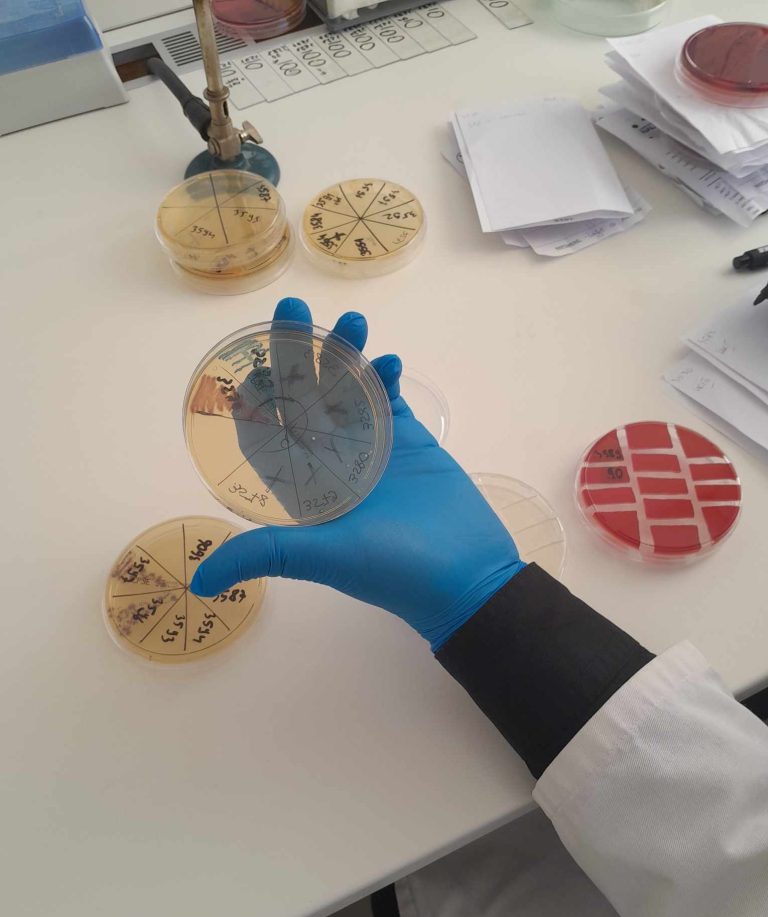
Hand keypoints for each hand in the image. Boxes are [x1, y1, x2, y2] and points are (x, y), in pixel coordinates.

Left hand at [191, 297, 524, 650]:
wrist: (467, 576)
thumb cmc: (392, 570)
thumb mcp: (322, 558)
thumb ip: (264, 553)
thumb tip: (197, 582)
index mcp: (301, 489)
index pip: (265, 435)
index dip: (255, 401)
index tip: (252, 367)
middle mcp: (328, 462)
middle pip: (303, 399)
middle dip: (296, 355)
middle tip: (291, 309)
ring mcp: (369, 447)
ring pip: (346, 389)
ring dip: (346, 354)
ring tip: (352, 322)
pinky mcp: (407, 439)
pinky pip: (388, 396)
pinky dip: (385, 375)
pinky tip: (386, 359)